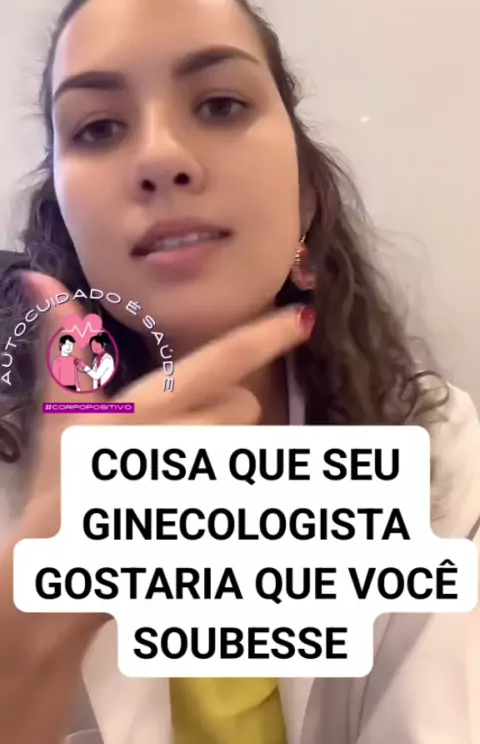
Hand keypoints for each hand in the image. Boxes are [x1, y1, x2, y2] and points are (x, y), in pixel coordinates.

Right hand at [15, 271, 310, 589]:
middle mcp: (176, 444)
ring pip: (248, 445)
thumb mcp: (63, 417)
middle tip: (179, 432)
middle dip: (226, 412)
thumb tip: (43, 279)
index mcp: (142, 411)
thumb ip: (69, 352)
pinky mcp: (213, 523)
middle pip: (245, 406)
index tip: (305, 318)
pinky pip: (250, 491)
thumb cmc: (62, 487)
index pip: (216, 365)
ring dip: (227, 451)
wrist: (60, 570)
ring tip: (175, 472)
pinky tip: (187, 502)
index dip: (263, 338)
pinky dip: (232, 489)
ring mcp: (198, 488)